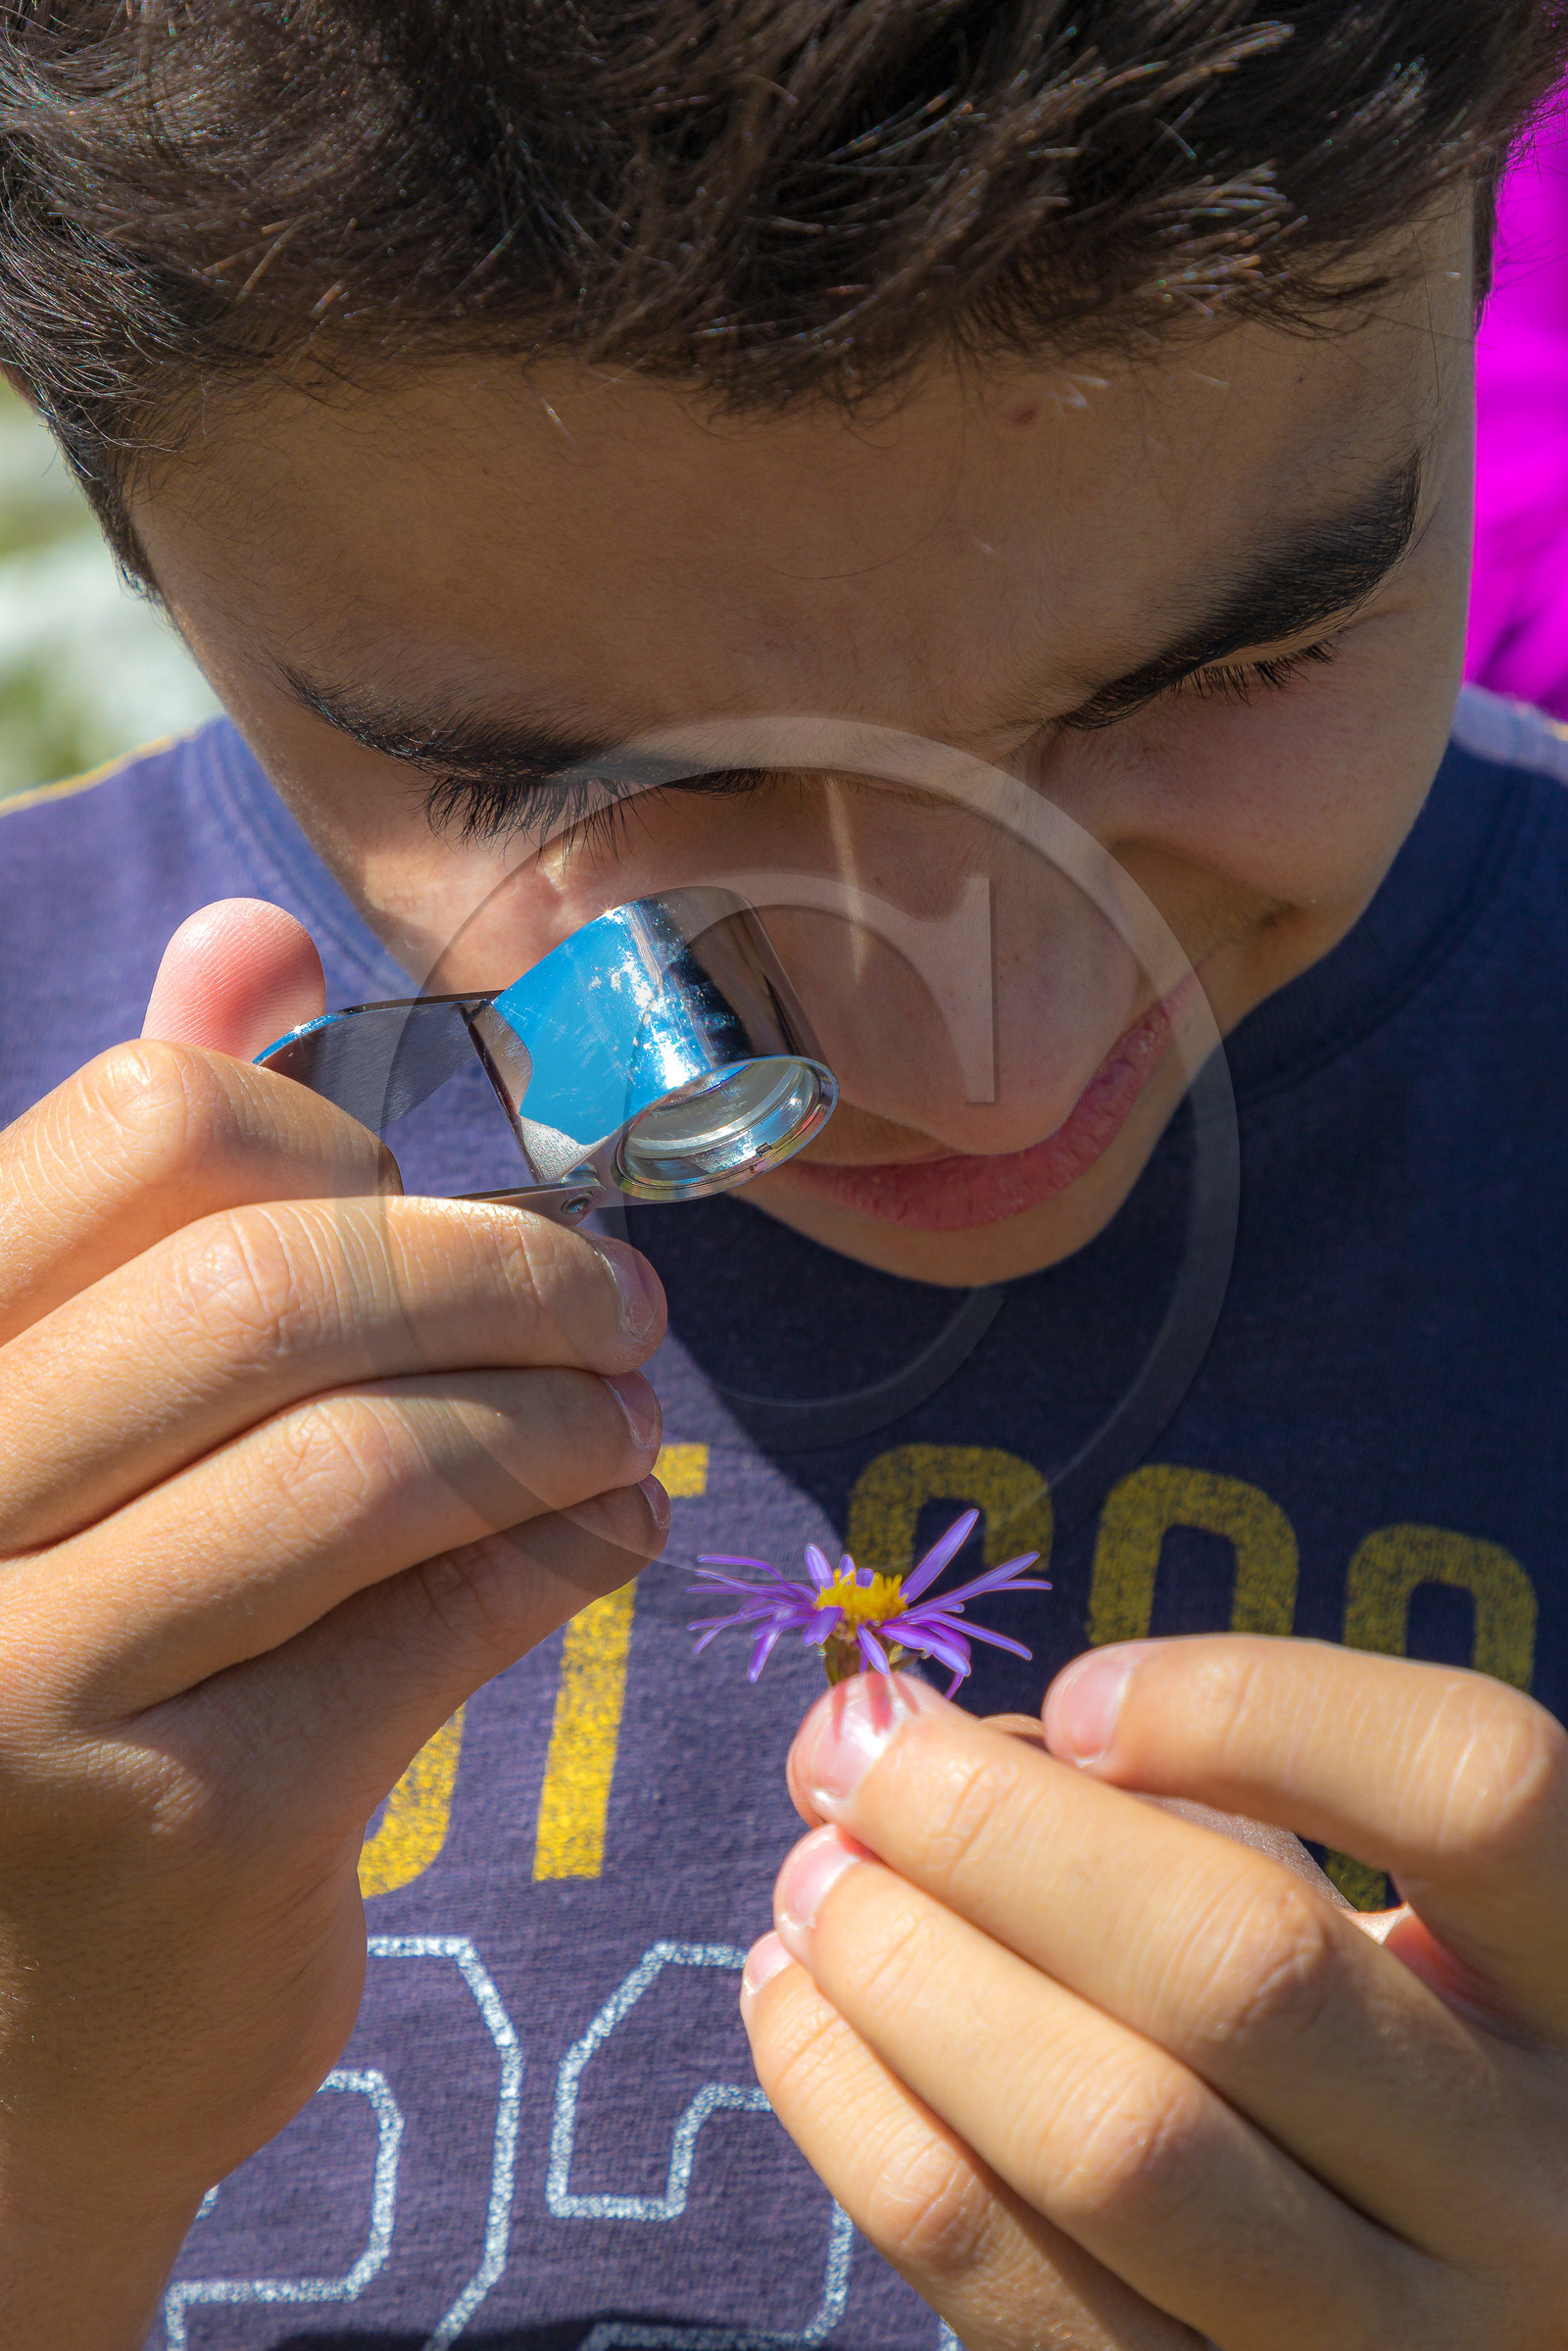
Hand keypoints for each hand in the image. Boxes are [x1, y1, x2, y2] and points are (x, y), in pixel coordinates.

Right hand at [0, 898, 668, 2344]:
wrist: (5, 2050)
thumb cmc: (56, 1672)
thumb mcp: (68, 1420)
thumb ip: (144, 1191)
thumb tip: (254, 936)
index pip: (148, 1124)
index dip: (357, 1132)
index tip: (465, 1188)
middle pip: (283, 1282)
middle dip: (506, 1270)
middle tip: (619, 1302)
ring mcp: (30, 1682)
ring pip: (372, 1454)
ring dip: (556, 1414)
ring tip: (627, 1418)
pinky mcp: (185, 1834)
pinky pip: (440, 1618)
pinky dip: (570, 1545)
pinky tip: (621, 1528)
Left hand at [741, 1640, 1567, 2348]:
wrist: (1418, 2305)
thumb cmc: (1358, 2044)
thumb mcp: (1358, 1908)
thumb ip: (1201, 1810)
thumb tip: (910, 1749)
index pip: (1478, 1785)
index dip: (1253, 1706)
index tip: (1076, 1697)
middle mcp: (1537, 2185)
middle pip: (1243, 1968)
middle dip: (993, 1831)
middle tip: (848, 1748)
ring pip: (1114, 2141)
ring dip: (909, 1975)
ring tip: (812, 1877)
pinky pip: (1010, 2287)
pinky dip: (862, 2122)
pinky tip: (797, 2007)